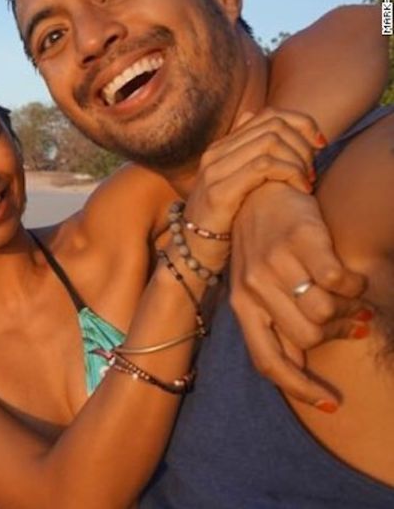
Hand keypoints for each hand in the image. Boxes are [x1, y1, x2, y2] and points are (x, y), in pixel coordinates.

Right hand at [183, 109, 321, 267]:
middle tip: (313, 170)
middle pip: (274, 125)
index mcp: (221, 148)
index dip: (302, 124)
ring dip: (299, 160)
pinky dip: (290, 173)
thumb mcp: (239, 185)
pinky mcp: (220, 191)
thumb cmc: (224, 223)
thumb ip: (251, 157)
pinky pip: (264, 166)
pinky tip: (301, 189)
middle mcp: (215, 153)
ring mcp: (215, 171)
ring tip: (307, 182)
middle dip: (303, 145)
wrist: (192, 254)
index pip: (270, 115)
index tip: (319, 146)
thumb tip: (266, 124)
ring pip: (271, 142)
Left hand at [229, 182, 368, 410]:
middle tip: (349, 321)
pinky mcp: (300, 240)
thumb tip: (302, 365)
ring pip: (325, 312)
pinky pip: (338, 281)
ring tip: (349, 298)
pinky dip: (353, 286)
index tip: (330, 402)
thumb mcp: (258, 289)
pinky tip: (352, 279)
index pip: (268, 361)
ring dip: (347, 310)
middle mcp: (253, 288)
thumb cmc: (263, 247)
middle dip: (336, 335)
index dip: (300, 388)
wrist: (258, 193)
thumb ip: (277, 325)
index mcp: (242, 307)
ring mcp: (275, 263)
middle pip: (308, 338)